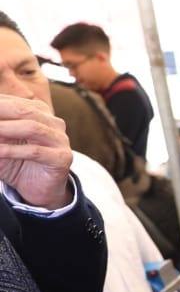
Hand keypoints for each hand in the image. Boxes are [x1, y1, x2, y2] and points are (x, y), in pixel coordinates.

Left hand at [0, 94, 72, 208]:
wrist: (38, 188)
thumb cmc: (16, 161)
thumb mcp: (0, 143)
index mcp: (39, 112)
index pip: (13, 103)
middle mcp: (52, 123)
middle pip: (24, 110)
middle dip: (0, 112)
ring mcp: (60, 140)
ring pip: (32, 128)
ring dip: (5, 129)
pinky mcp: (62, 158)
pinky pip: (35, 151)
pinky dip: (12, 151)